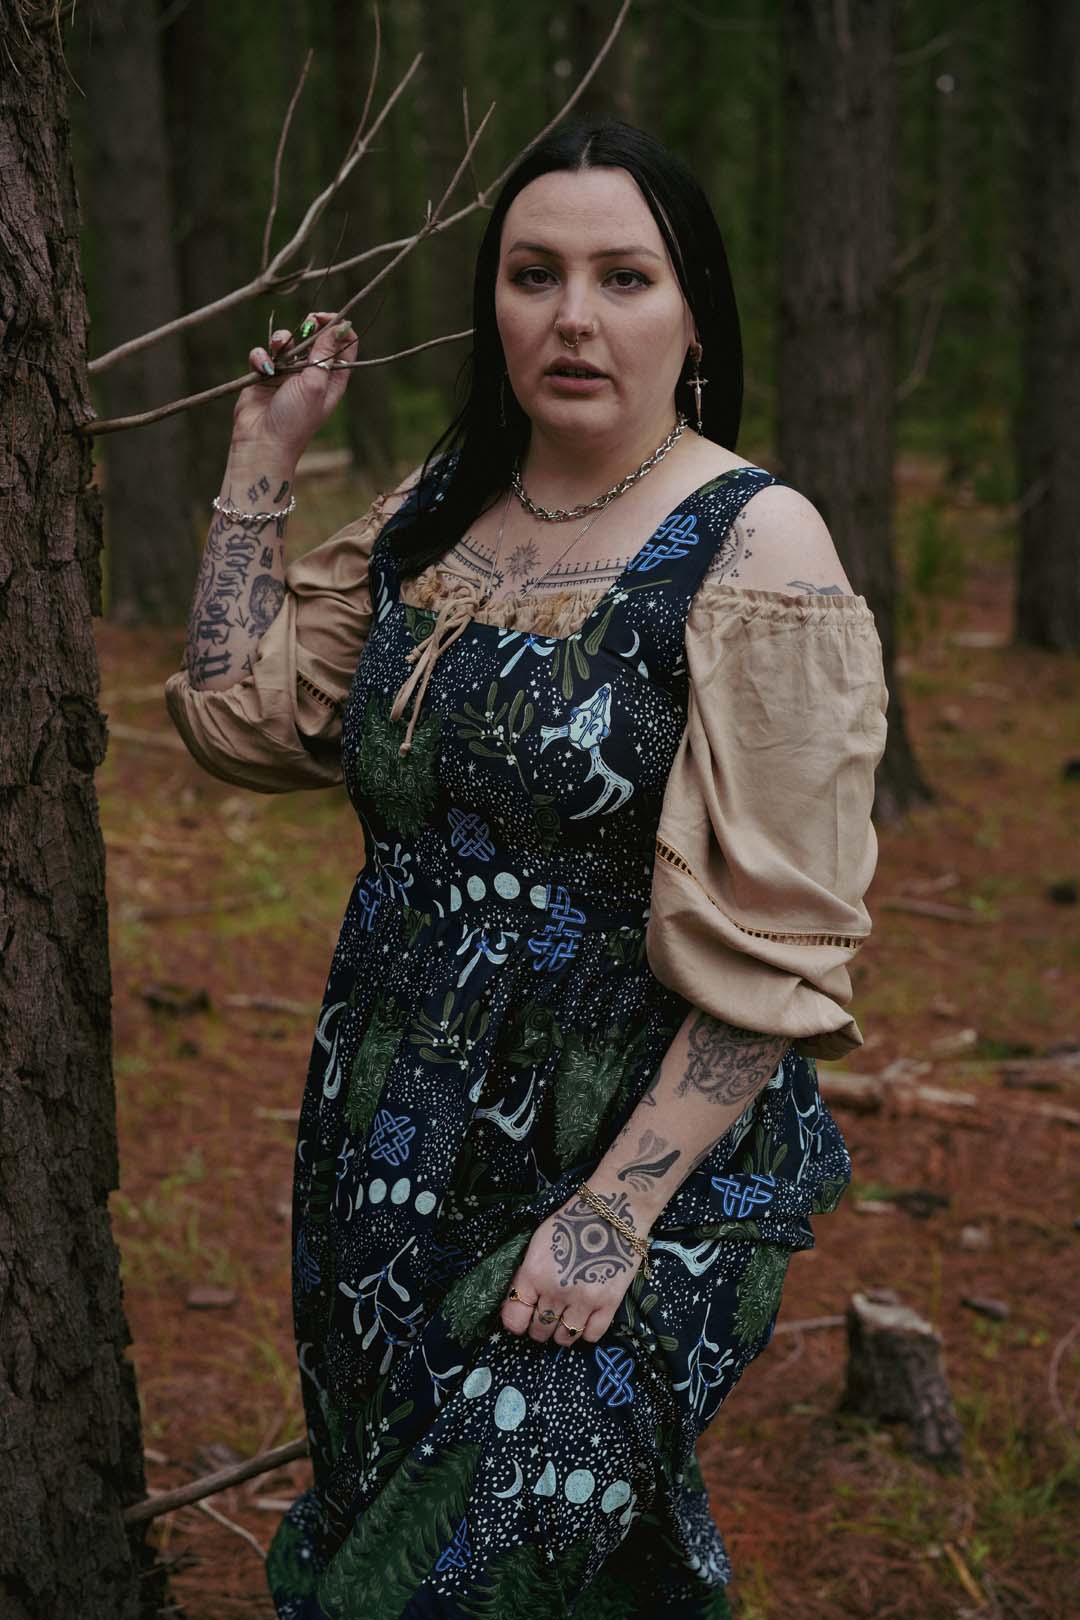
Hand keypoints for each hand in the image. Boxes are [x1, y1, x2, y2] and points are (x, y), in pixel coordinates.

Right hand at [232, 309, 358, 461]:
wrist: (262, 443)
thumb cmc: (294, 420)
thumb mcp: (315, 383)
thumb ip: (325, 353)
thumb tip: (342, 325)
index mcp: (332, 378)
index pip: (344, 345)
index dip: (337, 327)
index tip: (325, 318)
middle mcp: (312, 374)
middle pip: (315, 337)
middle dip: (308, 326)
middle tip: (305, 324)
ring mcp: (287, 374)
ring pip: (287, 342)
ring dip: (281, 339)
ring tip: (277, 347)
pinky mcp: (264, 376)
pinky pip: (263, 353)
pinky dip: (260, 356)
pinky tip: (262, 369)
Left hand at [499, 1186, 651, 1347]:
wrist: (612, 1211)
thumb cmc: (571, 1221)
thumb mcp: (538, 1243)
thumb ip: (527, 1275)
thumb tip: (519, 1301)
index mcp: (534, 1274)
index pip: (514, 1318)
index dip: (516, 1321)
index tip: (522, 1318)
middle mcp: (555, 1292)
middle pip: (539, 1331)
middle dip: (539, 1327)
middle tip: (546, 1316)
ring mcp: (583, 1300)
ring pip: (564, 1337)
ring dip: (561, 1332)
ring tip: (565, 1317)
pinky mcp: (609, 1304)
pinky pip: (592, 1335)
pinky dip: (586, 1331)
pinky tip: (585, 1317)